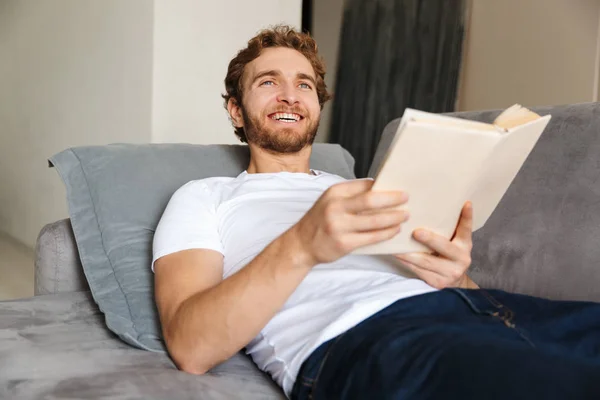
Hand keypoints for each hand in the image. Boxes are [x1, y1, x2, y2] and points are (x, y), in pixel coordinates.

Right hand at [291, 179, 409, 265]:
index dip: (384, 186)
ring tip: (405, 215)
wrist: (300, 244)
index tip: (399, 187)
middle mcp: (336, 207)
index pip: (365, 185)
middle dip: (393, 199)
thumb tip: (381, 189)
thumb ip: (352, 195)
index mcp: (334, 192)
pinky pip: (372, 237)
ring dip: (394, 218)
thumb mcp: (331, 201)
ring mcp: (339, 226)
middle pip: (372, 200)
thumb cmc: (320, 220)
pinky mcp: (344, 243)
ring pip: (375, 220)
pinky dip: (387, 233)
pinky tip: (394, 230)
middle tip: (407, 197)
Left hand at [394, 201, 476, 288]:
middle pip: (444, 247)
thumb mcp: (454, 241)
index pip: (466, 229)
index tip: (466, 203)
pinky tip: (396, 255)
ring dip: (409, 253)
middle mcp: (461, 259)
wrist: (455, 282)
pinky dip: (406, 262)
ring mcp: (450, 273)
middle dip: (430, 240)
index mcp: (465, 245)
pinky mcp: (437, 282)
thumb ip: (449, 228)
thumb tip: (434, 203)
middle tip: (416, 232)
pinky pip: (418, 271)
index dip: (467, 217)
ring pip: (426, 261)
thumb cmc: (449, 255)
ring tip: (396, 245)